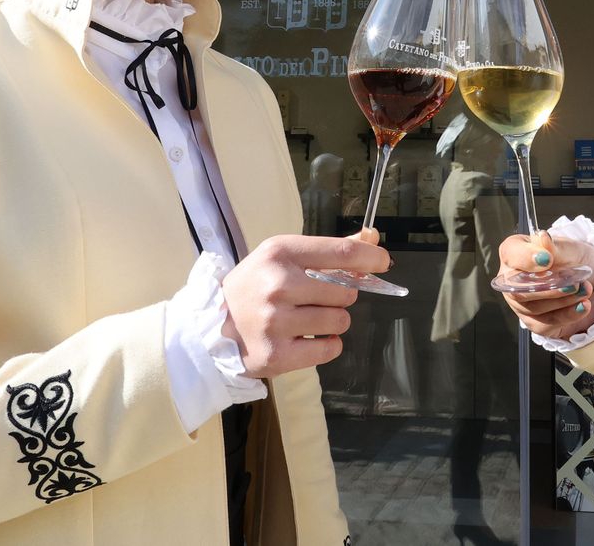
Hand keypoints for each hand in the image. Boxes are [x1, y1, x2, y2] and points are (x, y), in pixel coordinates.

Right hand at [221, 229, 388, 377]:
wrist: (211, 325)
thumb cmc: (255, 286)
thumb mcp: (283, 257)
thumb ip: (329, 250)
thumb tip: (372, 239)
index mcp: (280, 253)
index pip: (342, 253)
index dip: (371, 258)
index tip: (382, 262)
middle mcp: (278, 284)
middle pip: (346, 292)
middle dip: (340, 297)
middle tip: (315, 299)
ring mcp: (276, 321)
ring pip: (340, 321)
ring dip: (333, 322)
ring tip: (308, 320)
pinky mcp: (277, 354)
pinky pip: (329, 349)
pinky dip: (327, 345)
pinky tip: (307, 339)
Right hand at [496, 230, 593, 339]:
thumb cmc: (575, 259)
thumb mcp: (570, 248)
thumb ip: (554, 247)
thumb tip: (543, 238)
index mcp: (515, 253)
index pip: (511, 254)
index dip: (526, 258)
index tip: (548, 259)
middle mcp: (512, 280)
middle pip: (519, 289)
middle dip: (550, 288)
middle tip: (574, 283)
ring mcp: (521, 304)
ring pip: (534, 308)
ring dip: (564, 300)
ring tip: (586, 290)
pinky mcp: (535, 322)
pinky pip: (545, 324)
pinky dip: (568, 315)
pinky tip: (583, 306)